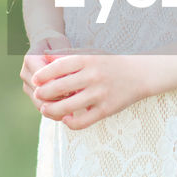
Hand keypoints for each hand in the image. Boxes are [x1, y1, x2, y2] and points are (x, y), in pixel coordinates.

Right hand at [21, 32, 71, 109]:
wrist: (44, 44)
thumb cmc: (56, 43)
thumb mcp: (61, 44)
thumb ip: (63, 56)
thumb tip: (69, 75)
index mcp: (31, 59)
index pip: (43, 80)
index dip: (59, 87)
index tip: (75, 89)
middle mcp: (25, 73)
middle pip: (40, 95)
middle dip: (58, 101)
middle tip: (77, 103)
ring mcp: (26, 85)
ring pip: (40, 104)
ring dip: (57, 109)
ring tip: (74, 110)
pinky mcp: (31, 93)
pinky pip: (42, 106)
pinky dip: (55, 111)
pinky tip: (69, 112)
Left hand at [31, 47, 148, 129]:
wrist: (141, 74)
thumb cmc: (111, 63)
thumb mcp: (91, 53)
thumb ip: (68, 56)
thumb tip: (44, 58)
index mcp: (88, 59)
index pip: (58, 67)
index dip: (43, 74)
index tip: (35, 80)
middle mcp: (93, 76)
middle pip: (60, 87)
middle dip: (44, 93)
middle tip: (37, 95)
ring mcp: (100, 93)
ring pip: (68, 106)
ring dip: (52, 110)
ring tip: (45, 109)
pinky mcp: (107, 109)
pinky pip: (83, 121)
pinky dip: (71, 122)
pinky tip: (65, 119)